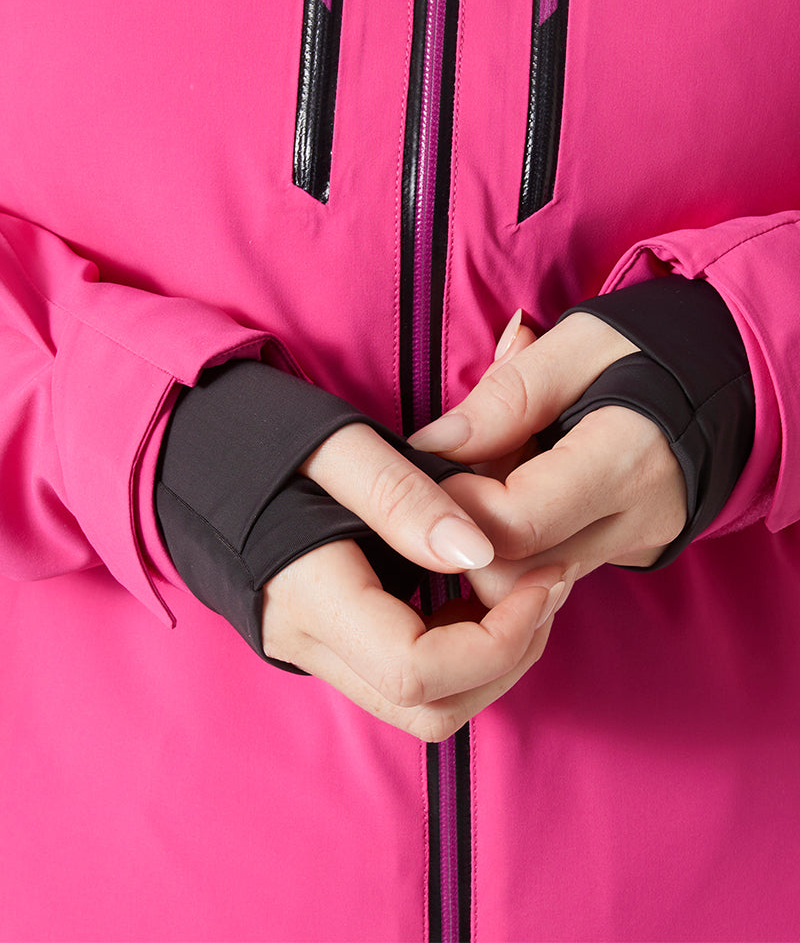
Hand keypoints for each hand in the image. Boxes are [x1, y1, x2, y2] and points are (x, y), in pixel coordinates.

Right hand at [262, 423, 571, 739]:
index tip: (541, 578)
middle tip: (543, 584)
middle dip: (507, 659)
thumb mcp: (333, 444)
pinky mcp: (328, 642)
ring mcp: (315, 651)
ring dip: (488, 659)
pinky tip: (473, 588)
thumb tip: (481, 556)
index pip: (418, 672)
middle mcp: (308, 643)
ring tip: (517, 584)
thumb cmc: (253, 439)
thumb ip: (404, 498)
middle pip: (429, 710)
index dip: (499, 642)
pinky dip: (459, 646)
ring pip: (423, 705)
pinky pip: (407, 676)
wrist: (188, 457)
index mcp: (308, 596)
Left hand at [409, 312, 687, 606]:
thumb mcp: (580, 343)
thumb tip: (433, 446)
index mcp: (628, 461)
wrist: (726, 380)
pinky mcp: (624, 556)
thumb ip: (508, 394)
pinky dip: (519, 541)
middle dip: (467, 527)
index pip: (517, 523)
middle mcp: (636, 522)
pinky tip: (524, 488)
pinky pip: (552, 569)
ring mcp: (633, 548)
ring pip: (530, 580)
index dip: (457, 502)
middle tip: (463, 465)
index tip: (437, 463)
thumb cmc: (649, 351)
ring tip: (500, 469)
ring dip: (491, 536)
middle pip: (516, 570)